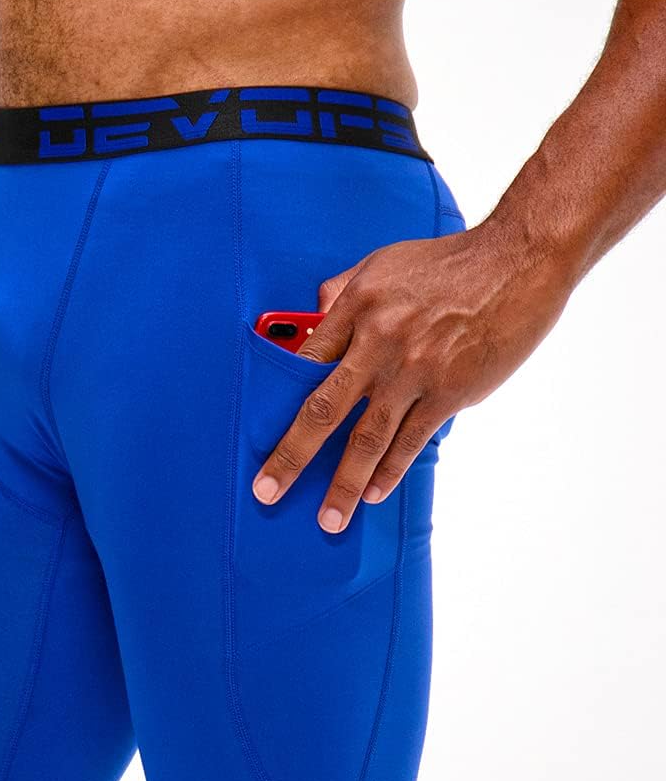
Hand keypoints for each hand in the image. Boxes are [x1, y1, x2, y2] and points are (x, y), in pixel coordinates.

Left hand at [252, 220, 572, 530]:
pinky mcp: (449, 392)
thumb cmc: (449, 262)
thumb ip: (343, 291)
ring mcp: (414, 372)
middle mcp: (379, 343)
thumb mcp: (383, 262)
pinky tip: (373, 493)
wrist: (517, 262)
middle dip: (292, 456)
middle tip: (268, 491)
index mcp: (357, 307)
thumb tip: (313, 316)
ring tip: (329, 518)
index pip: (305, 362)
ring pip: (368, 439)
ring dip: (344, 484)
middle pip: (324, 410)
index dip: (279, 400)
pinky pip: (411, 441)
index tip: (263, 431)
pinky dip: (390, 472)